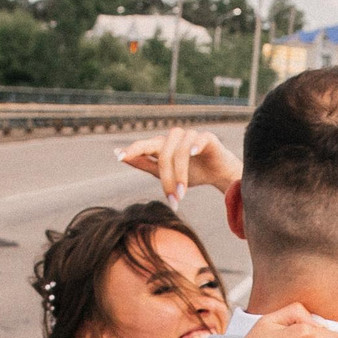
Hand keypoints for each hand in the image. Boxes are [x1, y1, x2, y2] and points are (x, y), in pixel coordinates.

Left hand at [118, 127, 241, 201]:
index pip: (144, 146)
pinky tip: (193, 153)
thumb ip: (144, 163)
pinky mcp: (207, 137)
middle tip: (173, 200)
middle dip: (166, 179)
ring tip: (183, 193)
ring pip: (179, 152)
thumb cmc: (192, 172)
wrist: (219, 173)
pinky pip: (198, 139)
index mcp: (162, 145)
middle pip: (163, 154)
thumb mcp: (165, 172)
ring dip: (180, 174)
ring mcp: (190, 136)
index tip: (118, 157)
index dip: (132, 151)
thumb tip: (119, 155)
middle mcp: (174, 138)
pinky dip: (194, 145)